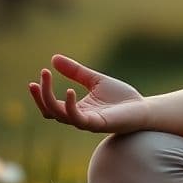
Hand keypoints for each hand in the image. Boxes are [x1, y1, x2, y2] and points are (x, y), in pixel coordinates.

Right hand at [28, 53, 148, 133]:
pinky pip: (78, 118)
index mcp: (76, 109)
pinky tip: (70, 90)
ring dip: (49, 98)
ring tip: (46, 79)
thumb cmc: (121, 97)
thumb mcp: (95, 80)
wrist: (142, 108)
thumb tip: (53, 59)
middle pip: (50, 111)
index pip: (51, 106)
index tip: (39, 75)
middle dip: (41, 95)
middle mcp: (78, 118)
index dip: (41, 94)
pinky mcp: (98, 124)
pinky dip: (70, 106)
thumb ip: (76, 72)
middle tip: (40, 76)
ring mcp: (86, 122)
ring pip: (59, 115)